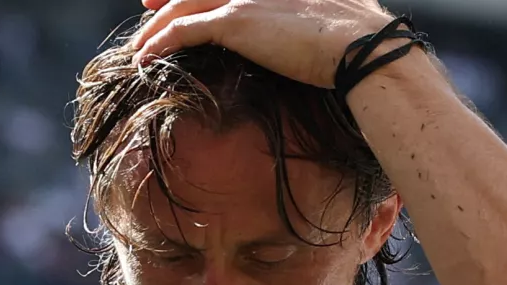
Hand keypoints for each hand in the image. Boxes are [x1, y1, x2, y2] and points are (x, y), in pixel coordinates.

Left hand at [132, 0, 393, 88]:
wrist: (365, 48)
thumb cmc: (363, 41)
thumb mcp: (343, 12)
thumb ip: (323, 12)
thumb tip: (328, 28)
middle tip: (148, 5)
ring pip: (185, 5)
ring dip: (157, 25)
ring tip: (141, 43)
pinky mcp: (236, 20)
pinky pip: (183, 29)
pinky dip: (160, 41)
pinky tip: (144, 57)